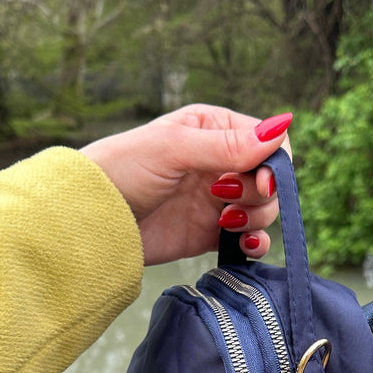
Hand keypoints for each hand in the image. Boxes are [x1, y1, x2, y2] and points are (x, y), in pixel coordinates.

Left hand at [81, 105, 291, 265]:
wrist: (91, 218)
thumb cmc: (123, 170)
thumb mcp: (174, 149)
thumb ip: (227, 145)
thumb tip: (281, 128)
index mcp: (214, 129)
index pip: (269, 142)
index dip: (273, 164)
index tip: (259, 182)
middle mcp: (220, 163)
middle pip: (271, 180)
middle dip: (261, 194)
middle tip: (228, 202)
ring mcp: (218, 200)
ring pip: (264, 210)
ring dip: (257, 219)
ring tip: (226, 223)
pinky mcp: (211, 233)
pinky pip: (249, 238)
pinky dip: (254, 243)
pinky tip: (243, 244)